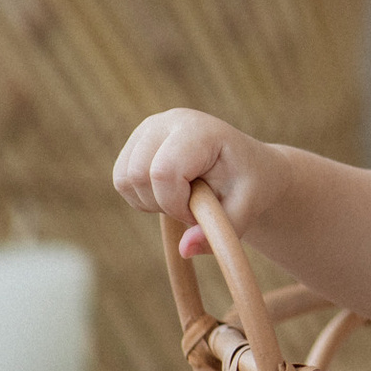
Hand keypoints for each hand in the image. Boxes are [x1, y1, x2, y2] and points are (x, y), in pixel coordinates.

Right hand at [110, 109, 284, 256]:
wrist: (247, 167)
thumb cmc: (248, 186)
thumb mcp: (244, 211)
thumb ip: (218, 231)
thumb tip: (185, 249)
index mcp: (200, 131)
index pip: (164, 171)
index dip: (175, 203)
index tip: (198, 212)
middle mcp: (168, 122)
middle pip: (138, 175)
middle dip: (162, 204)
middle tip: (191, 209)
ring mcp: (148, 129)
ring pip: (124, 180)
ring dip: (150, 202)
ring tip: (183, 199)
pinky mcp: (136, 142)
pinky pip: (121, 180)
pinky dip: (141, 197)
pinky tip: (168, 194)